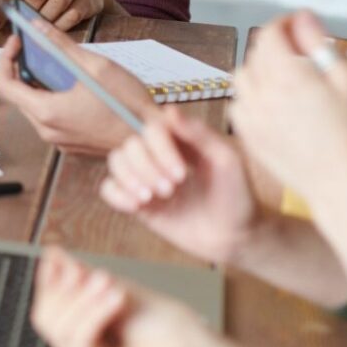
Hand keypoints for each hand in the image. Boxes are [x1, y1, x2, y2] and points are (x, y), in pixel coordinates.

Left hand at [0, 30, 156, 152]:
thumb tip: (39, 28)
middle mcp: (48, 131)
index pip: (6, 85)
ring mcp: (60, 141)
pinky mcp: (72, 145)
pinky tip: (74, 86)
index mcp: (48, 112)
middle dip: (23, 69)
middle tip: (36, 48)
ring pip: (36, 109)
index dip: (6, 58)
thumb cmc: (127, 105)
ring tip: (58, 65)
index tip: (17, 41)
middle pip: (20, 97)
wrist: (152, 138)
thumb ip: (62, 46)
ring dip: (40, 85)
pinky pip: (52, 120)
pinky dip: (54, 99)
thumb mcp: (96, 66)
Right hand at [31, 247, 260, 346]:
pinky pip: (76, 343)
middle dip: (65, 288)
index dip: (48, 280)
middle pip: (45, 316)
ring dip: (83, 299)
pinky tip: (116, 300)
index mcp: (88, 329)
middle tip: (99, 274)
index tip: (54, 255)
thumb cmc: (171, 329)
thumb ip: (86, 278)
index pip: (49, 305)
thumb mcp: (123, 292)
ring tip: (113, 285)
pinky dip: (94, 315)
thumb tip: (55, 255)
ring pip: (57, 327)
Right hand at [102, 110, 260, 263]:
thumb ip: (199, 133)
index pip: (152, 128)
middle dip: (147, 167)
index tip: (181, 172)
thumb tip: (169, 109)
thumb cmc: (236, 195)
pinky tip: (136, 205)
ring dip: (130, 178)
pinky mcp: (140, 203)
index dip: (160, 148)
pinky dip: (116, 194)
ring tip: (152, 197)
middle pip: (131, 144)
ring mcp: (149, 178)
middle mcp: (161, 155)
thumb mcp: (225, 160)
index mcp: (181, 140)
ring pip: (117, 161)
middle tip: (171, 189)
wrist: (235, 236)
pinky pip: (110, 189)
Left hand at [231, 12, 346, 211]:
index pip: (270, 32)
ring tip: (285, 76)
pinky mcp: (248, 136)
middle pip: (255, 51)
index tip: (298, 25)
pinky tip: (272, 102)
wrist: (340, 182)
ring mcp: (251, 116)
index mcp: (288, 74)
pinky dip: (250, 96)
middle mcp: (262, 93)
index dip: (284, 22)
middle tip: (299, 51)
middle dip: (275, 44)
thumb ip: (320, 42)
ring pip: (242, 76)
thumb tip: (302, 18)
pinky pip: (238, 103)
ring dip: (259, 68)